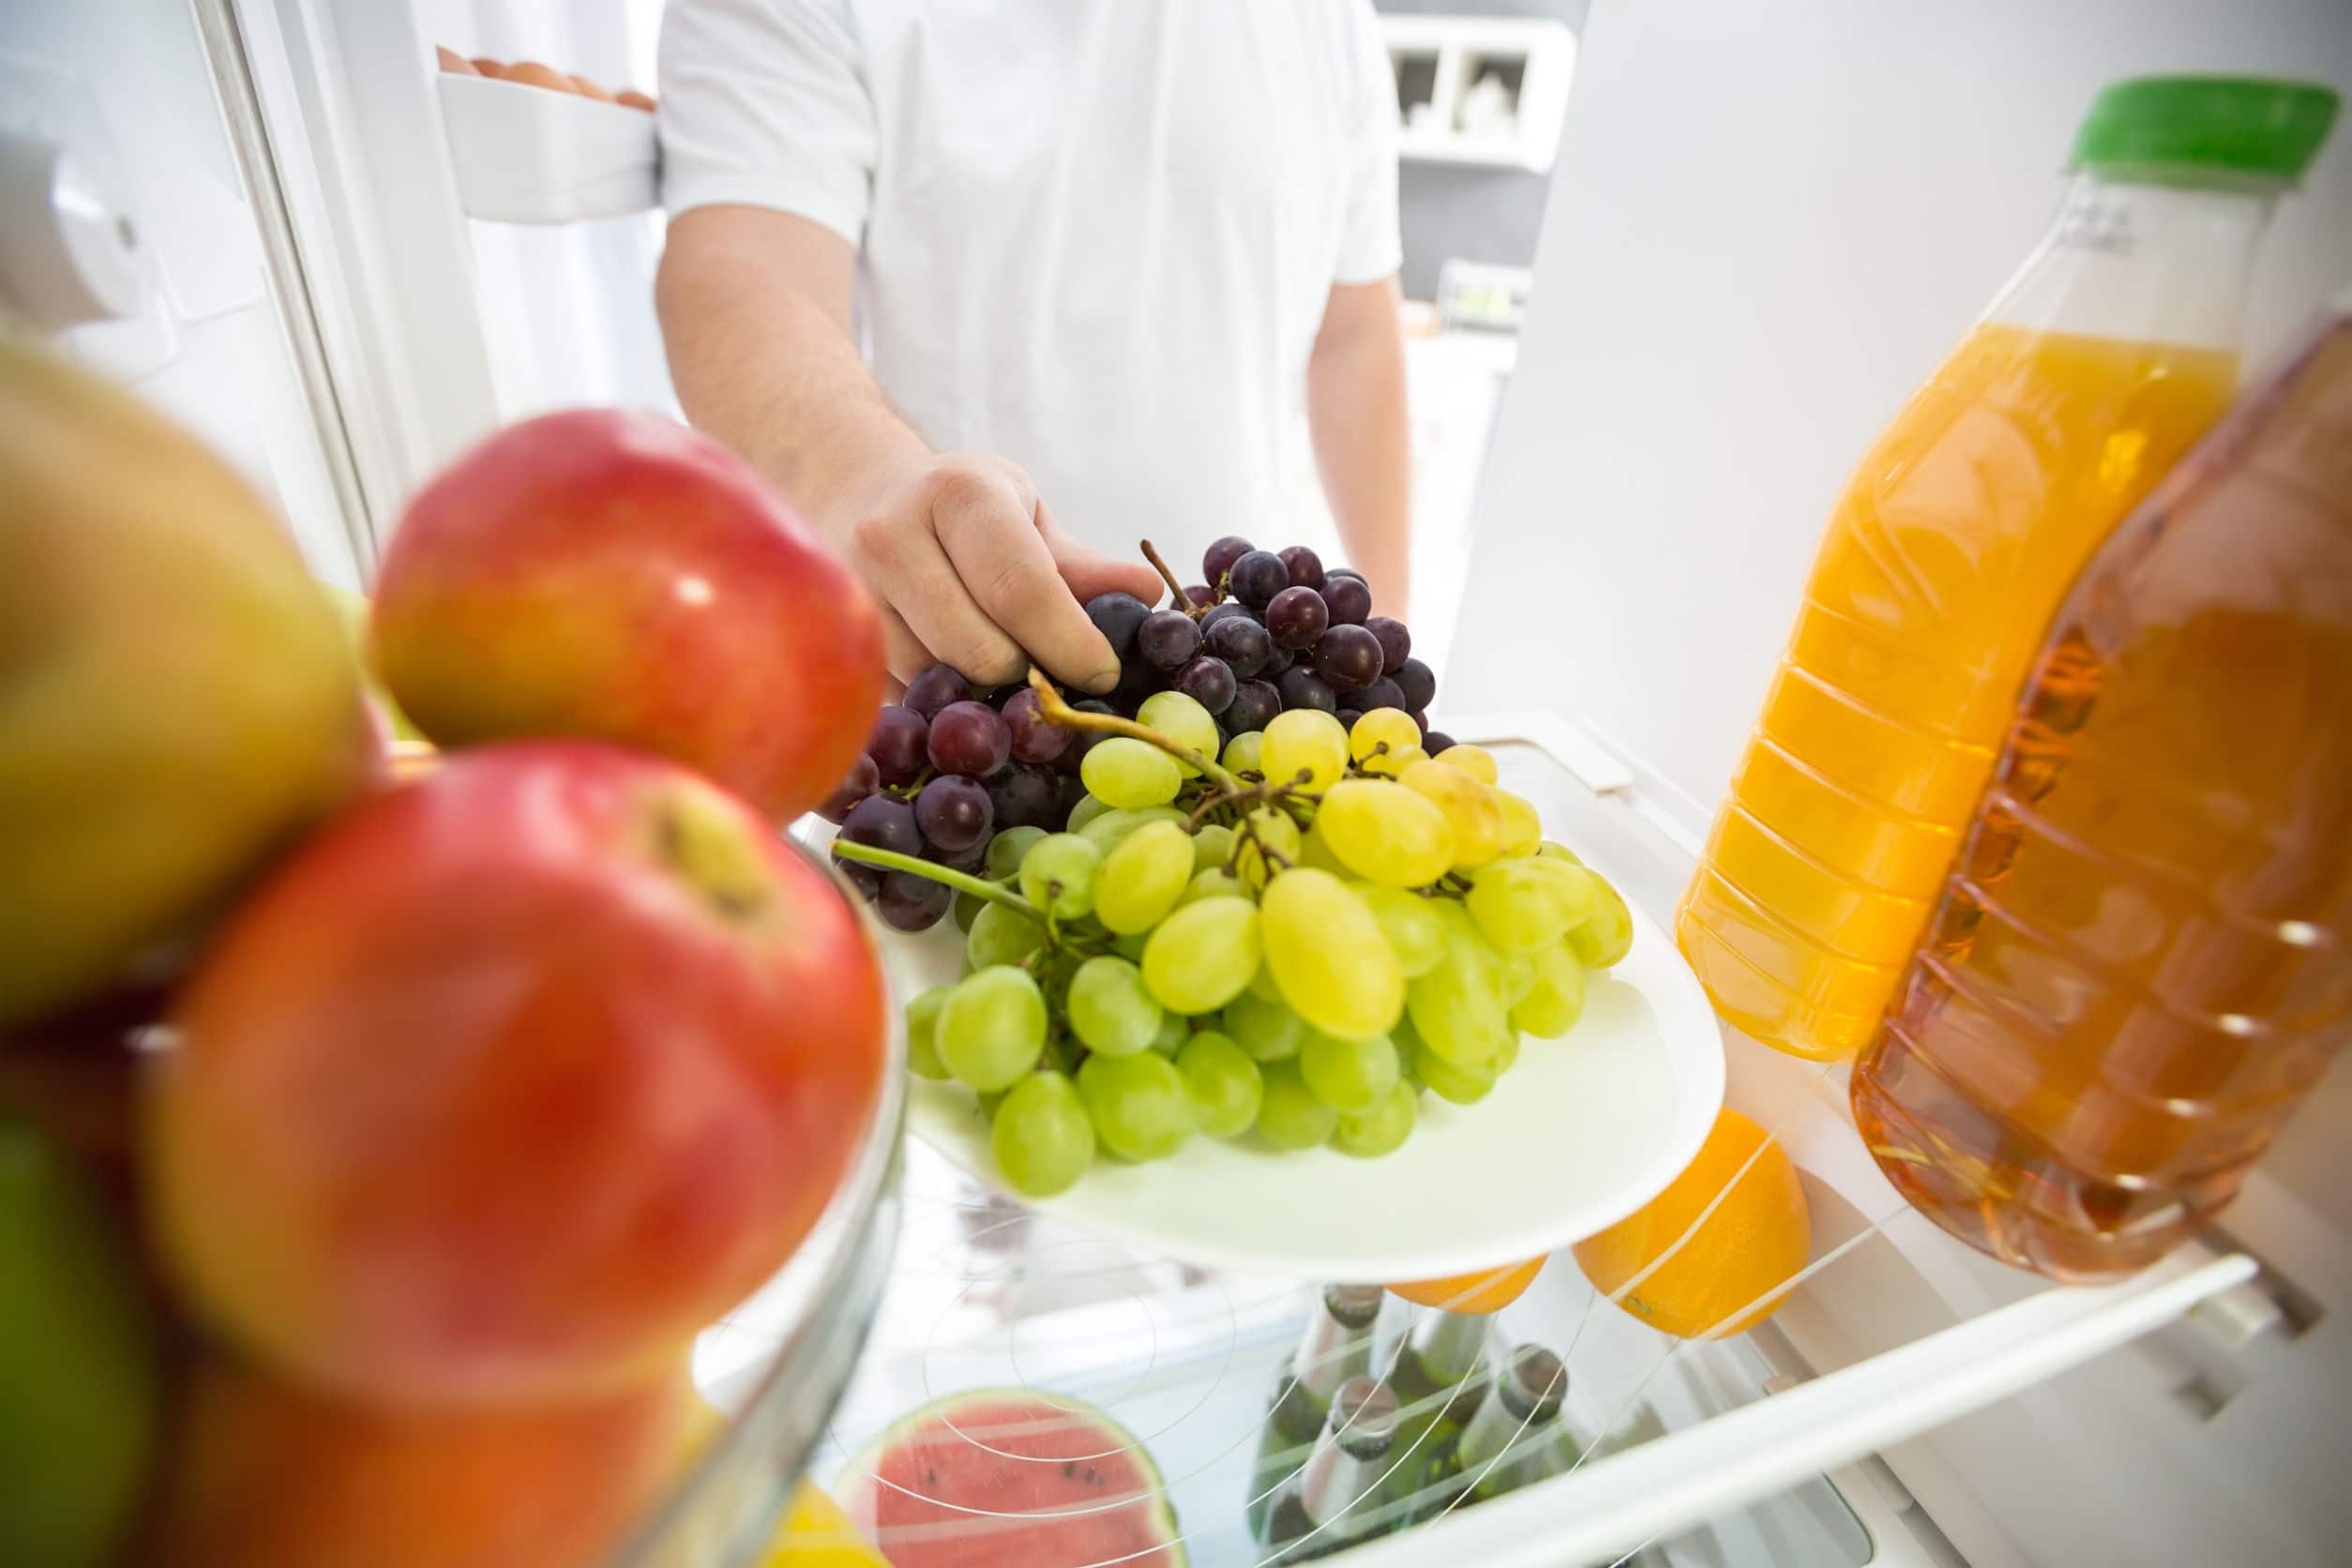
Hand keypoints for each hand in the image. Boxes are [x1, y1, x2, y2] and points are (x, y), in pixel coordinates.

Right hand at [843, 452, 1164, 692]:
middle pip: (979, 649)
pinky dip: (936, 699)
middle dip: (1026, 675)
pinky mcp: (831, 636)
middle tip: (1047, 675)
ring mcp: (850, 589)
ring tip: (993, 664)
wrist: (852, 491)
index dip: (1069, 642)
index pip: (1020, 588)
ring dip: (978, 692)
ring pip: (937, 682)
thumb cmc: (959, 511)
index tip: (1103, 675)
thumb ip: (1081, 565)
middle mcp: (892, 537)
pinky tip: (949, 674)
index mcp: (958, 496)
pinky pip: (897, 696)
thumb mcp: (1022, 517)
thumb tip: (1148, 593)